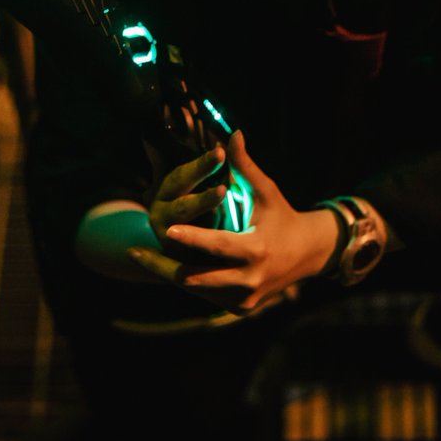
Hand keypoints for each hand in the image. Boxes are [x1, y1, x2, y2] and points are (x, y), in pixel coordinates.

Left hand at [130, 130, 338, 314]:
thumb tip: (232, 132)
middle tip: (133, 252)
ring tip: (140, 257)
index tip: (168, 229)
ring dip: (168, 272)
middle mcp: (249, 280)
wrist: (307, 255)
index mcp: (257, 250)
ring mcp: (244, 299)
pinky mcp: (240, 308)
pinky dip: (186, 279)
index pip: (218, 246)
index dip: (193, 238)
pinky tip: (162, 266)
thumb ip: (244, 166)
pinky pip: (205, 294)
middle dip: (162, 265)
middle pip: (196, 277)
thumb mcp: (265, 192)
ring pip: (196, 288)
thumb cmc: (282, 216)